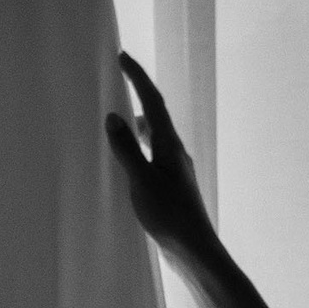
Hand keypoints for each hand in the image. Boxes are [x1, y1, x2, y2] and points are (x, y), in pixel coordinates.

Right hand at [105, 52, 220, 263]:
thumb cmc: (169, 215)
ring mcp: (175, 170)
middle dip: (137, 96)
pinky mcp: (172, 186)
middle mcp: (175, 152)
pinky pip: (152, 156)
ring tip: (117, 121)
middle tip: (116, 82)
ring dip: (137, 124)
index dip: (138, 78)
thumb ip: (127, 149)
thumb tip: (114, 117)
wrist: (194, 249)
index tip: (123, 57)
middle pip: (155, 116)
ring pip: (154, 137)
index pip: (152, 102)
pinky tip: (128, 162)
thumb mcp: (141, 181)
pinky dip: (138, 149)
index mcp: (169, 145)